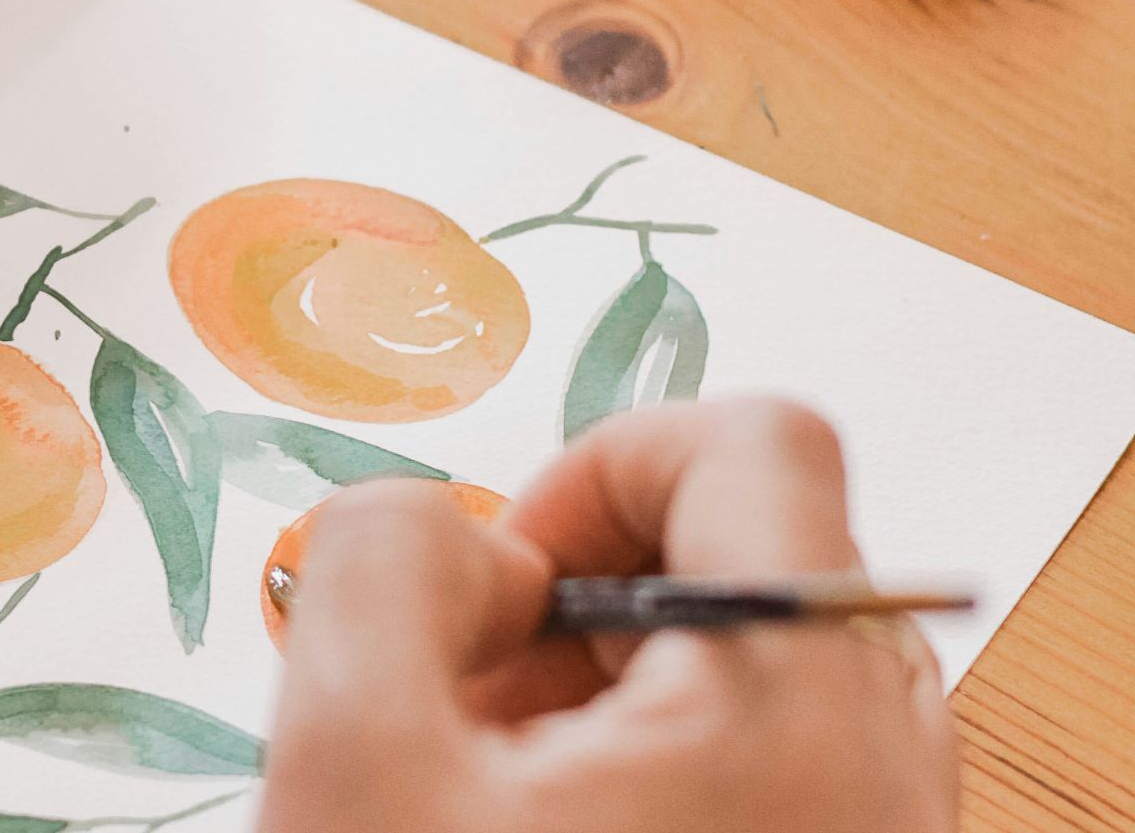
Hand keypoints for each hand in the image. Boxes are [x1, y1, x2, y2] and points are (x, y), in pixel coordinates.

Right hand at [260, 400, 958, 832]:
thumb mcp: (352, 764)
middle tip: (482, 695)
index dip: (597, 468)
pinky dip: (653, 753)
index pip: (750, 440)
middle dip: (584, 592)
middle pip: (749, 542)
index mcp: (793, 704)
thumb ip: (375, 565)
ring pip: (748, 651)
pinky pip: (769, 747)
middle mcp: (882, 758)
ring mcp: (881, 822)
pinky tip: (554, 824)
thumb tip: (450, 533)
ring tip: (502, 785)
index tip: (510, 571)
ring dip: (605, 680)